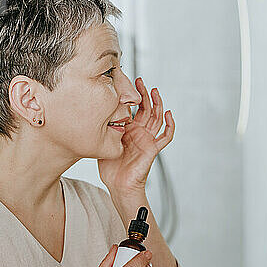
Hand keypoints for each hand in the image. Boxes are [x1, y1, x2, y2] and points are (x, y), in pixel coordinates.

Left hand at [98, 77, 174, 193]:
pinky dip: (169, 125)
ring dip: (157, 104)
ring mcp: (148, 140)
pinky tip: (169, 113)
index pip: (134, 109)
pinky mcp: (153, 148)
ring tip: (154, 91)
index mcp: (129, 130)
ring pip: (157, 118)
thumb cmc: (110, 169)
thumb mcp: (104, 143)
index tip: (128, 83)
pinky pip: (165, 136)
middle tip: (140, 81)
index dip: (133, 96)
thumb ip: (105, 128)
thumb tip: (96, 112)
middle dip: (144, 94)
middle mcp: (140, 133)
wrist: (118, 185)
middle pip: (147, 109)